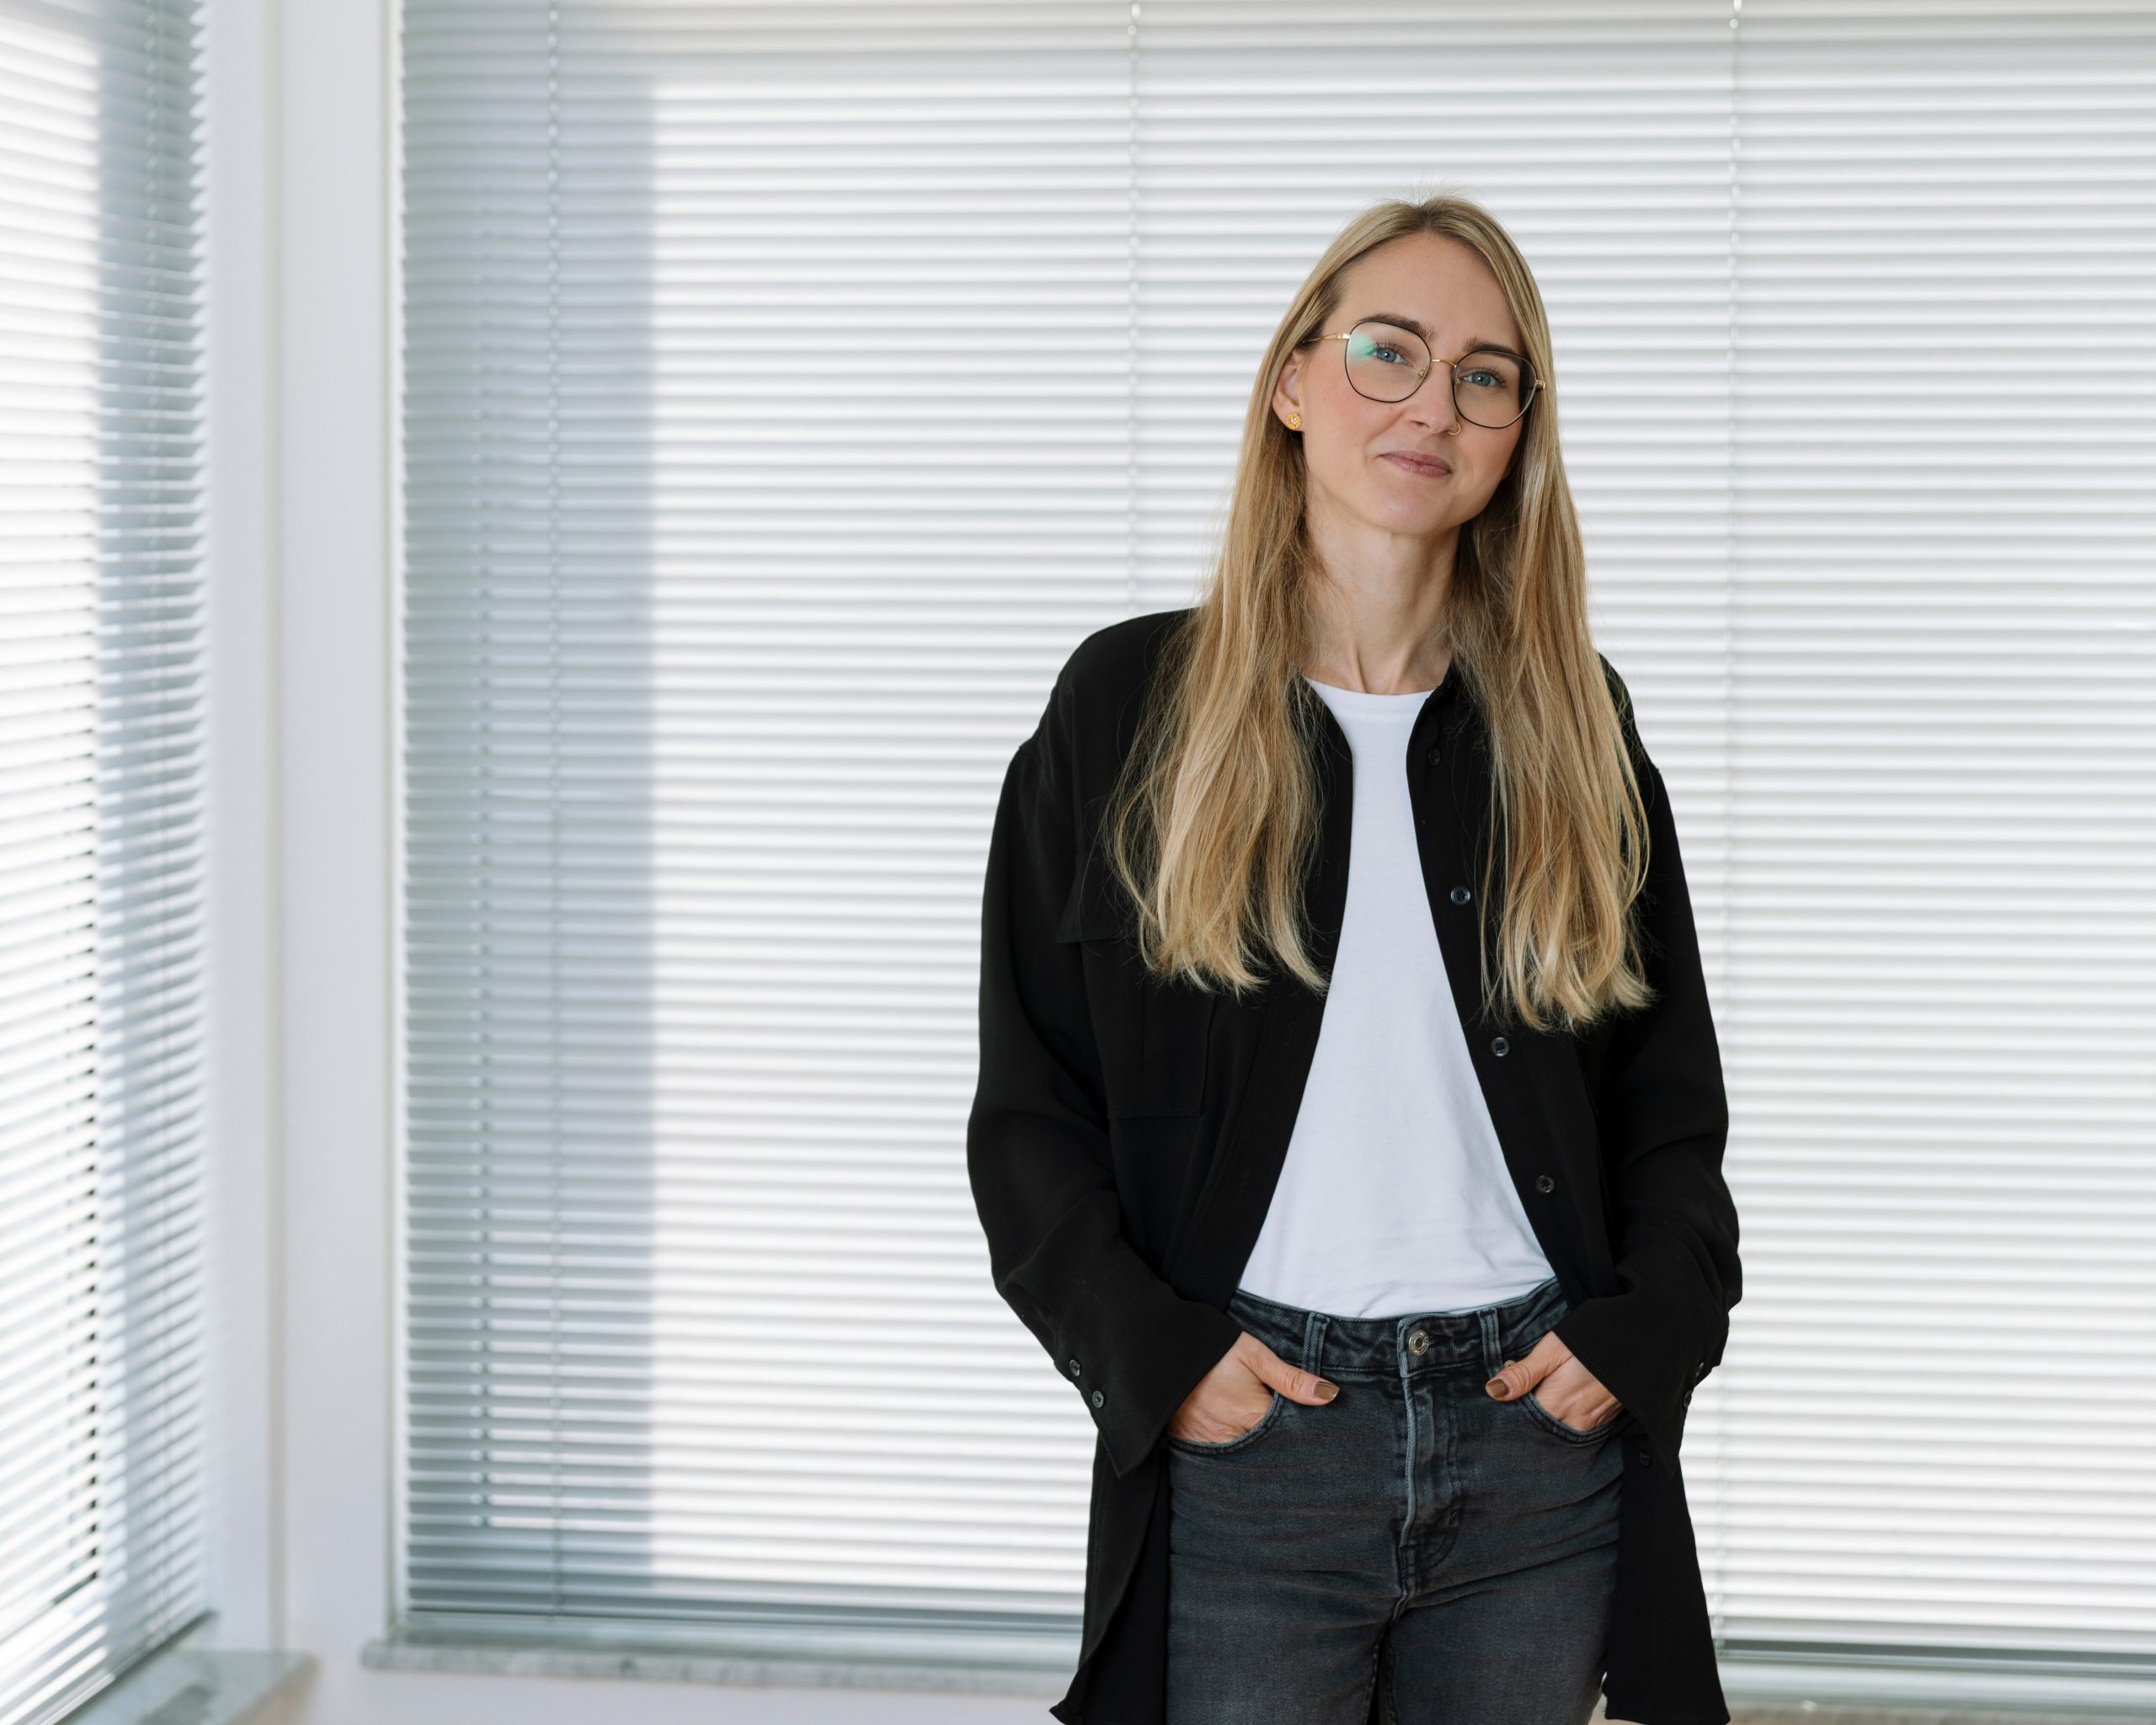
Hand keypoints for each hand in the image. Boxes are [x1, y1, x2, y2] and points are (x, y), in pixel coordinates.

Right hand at [1169, 1332, 1339, 1443]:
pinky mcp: (1190, 1443)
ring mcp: (1209, 1443)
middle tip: (1289, 1440)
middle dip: (1279, 1447)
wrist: (1162, 1348)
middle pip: (1267, 1451)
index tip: (1312, 1433)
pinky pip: (1217, 1456)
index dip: (1301, 1434)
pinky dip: (1230, 1451)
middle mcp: (1232, 1437)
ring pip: (1243, 1457)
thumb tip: (1329, 1395)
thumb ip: (1291, 1379)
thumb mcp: (1254, 1355)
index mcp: (1253, 1415)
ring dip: (1255, 1450)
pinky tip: (1237, 1442)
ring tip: (1262, 1439)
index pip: (1290, 1438)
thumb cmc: (1212, 1349)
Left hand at [1483, 1331, 1620, 1432]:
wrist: (1640, 1342)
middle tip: (1527, 1383)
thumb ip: (1524, 1373)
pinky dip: (1563, 1414)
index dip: (1510, 1401)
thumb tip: (1493, 1390)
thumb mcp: (1553, 1350)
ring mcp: (1590, 1424)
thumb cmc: (1592, 1340)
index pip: (1520, 1417)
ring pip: (1555, 1426)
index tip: (1509, 1383)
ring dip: (1545, 1411)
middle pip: (1537, 1425)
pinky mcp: (1603, 1422)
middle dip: (1526, 1408)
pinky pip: (1574, 1425)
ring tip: (1546, 1385)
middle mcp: (1573, 1422)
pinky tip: (1563, 1393)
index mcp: (1556, 1404)